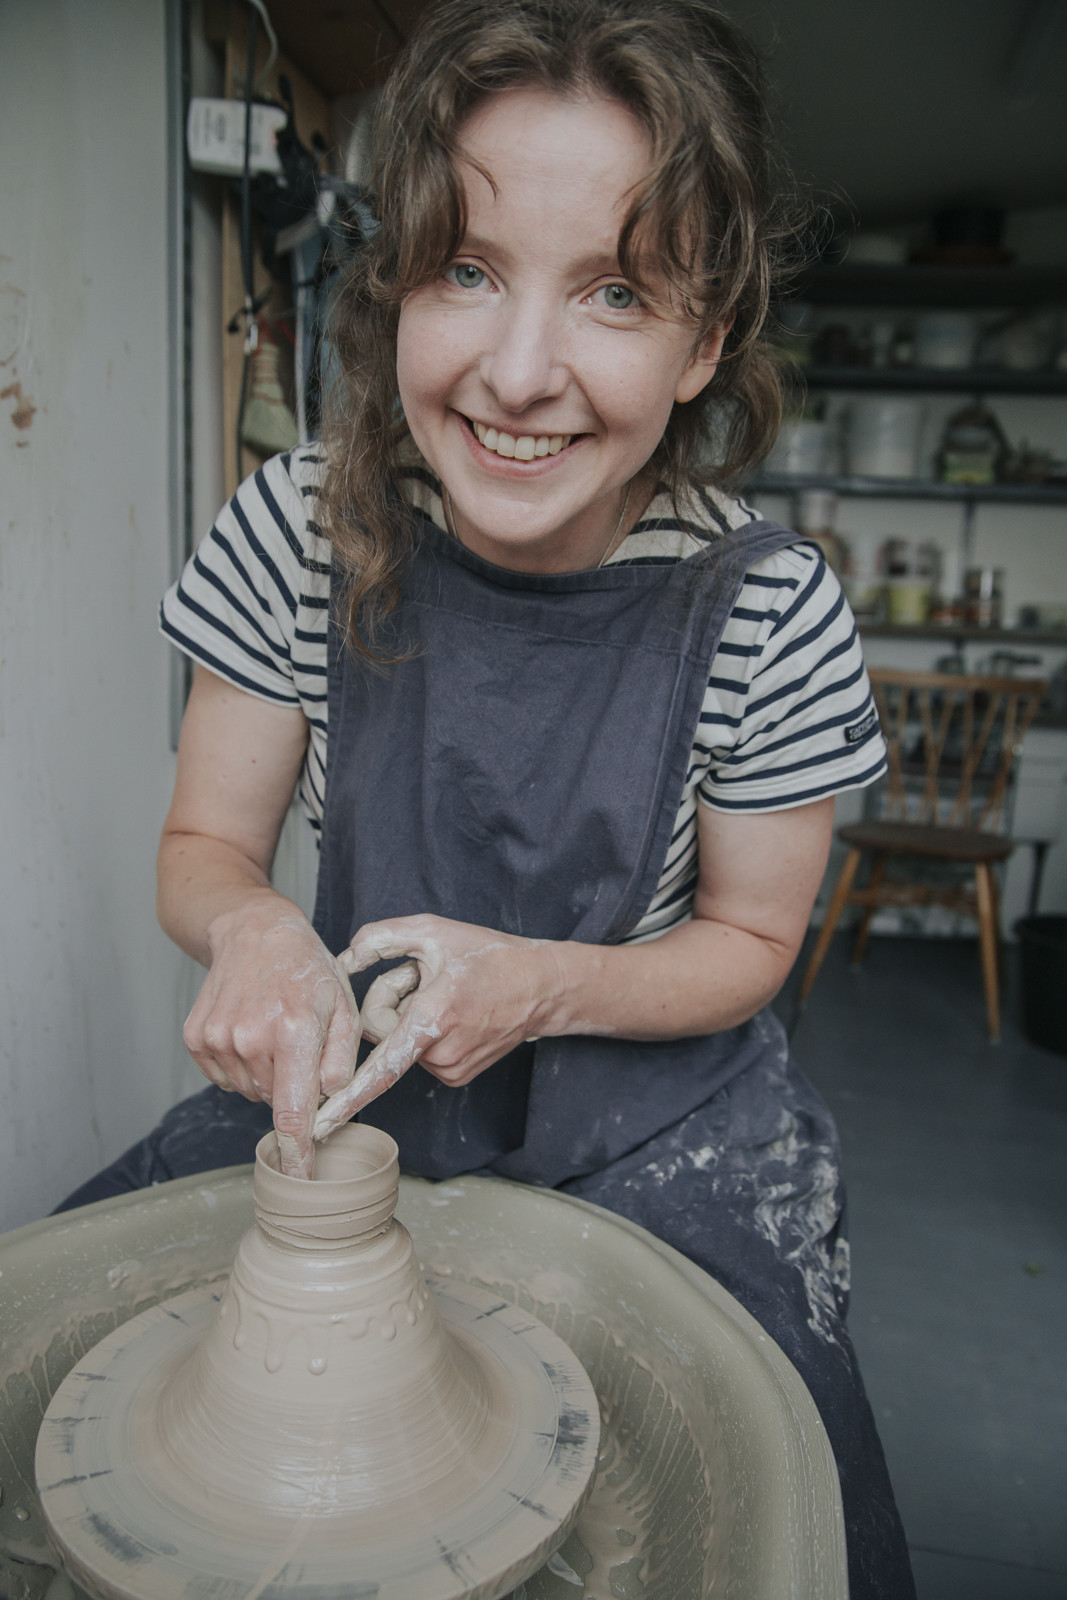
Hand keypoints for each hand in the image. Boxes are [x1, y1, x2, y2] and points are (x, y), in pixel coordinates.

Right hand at [183, 896, 361, 1177]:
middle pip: (274, 1100)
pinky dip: (241, 1065)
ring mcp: (218, 1038)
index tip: (299, 1180)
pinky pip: (224, 1077)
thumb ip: (341, 1059)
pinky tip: (250, 1030)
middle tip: (297, 1042)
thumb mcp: (342, 1006)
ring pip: (249, 1090)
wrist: (253, 933)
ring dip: (265, 1074)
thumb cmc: (306, 970)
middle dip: (291, 1087)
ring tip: (273, 1029)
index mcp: (293, 1030)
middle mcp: (250, 1038)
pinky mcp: (197, 1038)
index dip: (297, 1151)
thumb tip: (330, 1102)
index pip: (293, 1110)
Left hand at [313, 914, 555, 1140]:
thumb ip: (380, 937)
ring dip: (409, 1016)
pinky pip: (417, 1054)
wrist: (541, 986)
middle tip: (423, 977)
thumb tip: (345, 959)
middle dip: (388, 1002)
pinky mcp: (455, 1076)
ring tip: (444, 995)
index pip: (381, 1067)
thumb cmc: (488, 956)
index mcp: (434, 1018)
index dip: (348, 1098)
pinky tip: (452, 1013)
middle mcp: (441, 1053)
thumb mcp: (432, 929)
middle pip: (380, 1033)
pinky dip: (424, 1031)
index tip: (320, 1126)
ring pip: (399, 1044)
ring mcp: (450, 1069)